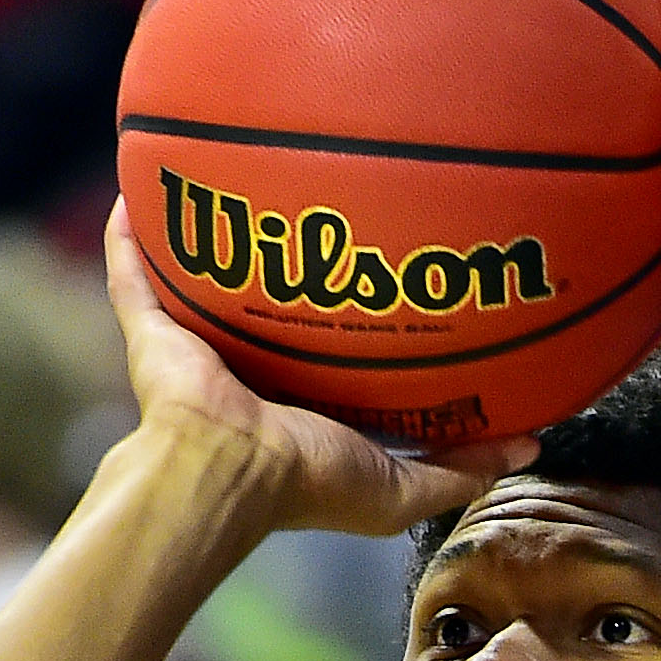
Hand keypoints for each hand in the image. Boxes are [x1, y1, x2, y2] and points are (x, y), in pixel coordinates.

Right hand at [103, 201, 534, 536]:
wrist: (226, 473)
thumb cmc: (308, 484)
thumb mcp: (402, 488)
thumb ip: (461, 466)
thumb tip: (531, 441)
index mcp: (298, 399)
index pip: (331, 347)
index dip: (360, 310)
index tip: (399, 270)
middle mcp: (247, 367)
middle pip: (269, 301)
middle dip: (291, 257)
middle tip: (329, 198)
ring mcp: (196, 344)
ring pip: (200, 278)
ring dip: (208, 234)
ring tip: (229, 172)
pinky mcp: (152, 330)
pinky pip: (134, 271)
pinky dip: (130, 234)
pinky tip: (138, 183)